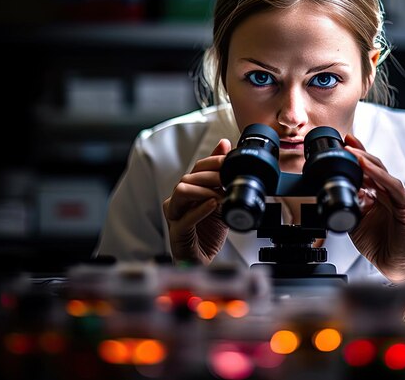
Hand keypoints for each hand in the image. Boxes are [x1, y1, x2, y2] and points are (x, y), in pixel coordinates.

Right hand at [163, 139, 231, 264]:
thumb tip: (225, 144)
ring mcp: (175, 216)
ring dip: (204, 190)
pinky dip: (200, 209)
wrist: (204, 260)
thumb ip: (221, 175)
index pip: (197, 168)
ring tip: (221, 195)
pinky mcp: (177, 233)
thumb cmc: (208, 232)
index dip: (213, 161)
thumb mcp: (220, 200)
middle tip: (228, 177)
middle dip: (211, 175)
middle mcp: (178, 201)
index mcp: (189, 191)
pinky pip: (185, 218)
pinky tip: (213, 205)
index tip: (229, 159)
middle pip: (189, 177)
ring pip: (181, 191)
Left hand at [344, 133, 404, 283]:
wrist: (393, 266)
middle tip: (348, 140)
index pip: (367, 171)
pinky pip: (395, 190)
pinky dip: (382, 178)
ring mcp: (399, 201)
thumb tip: (337, 190)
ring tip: (355, 152)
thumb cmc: (378, 245)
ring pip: (385, 175)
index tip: (343, 143)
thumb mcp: (356, 221)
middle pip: (376, 167)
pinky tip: (371, 170)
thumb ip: (350, 204)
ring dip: (370, 162)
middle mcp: (389, 195)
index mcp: (378, 196)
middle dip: (362, 152)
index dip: (357, 156)